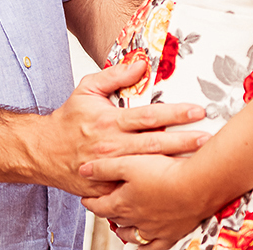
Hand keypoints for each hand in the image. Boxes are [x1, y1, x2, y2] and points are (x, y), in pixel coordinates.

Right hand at [33, 61, 207, 196]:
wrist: (44, 151)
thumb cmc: (69, 119)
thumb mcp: (87, 89)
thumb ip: (114, 76)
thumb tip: (141, 63)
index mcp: (109, 121)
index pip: (147, 117)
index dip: (174, 114)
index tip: (196, 111)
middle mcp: (111, 146)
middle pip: (154, 145)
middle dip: (184, 142)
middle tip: (208, 139)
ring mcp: (110, 170)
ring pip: (148, 168)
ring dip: (175, 166)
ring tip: (201, 163)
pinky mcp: (108, 188)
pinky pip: (133, 189)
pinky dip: (154, 188)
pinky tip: (175, 185)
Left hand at [80, 154, 205, 247]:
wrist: (197, 185)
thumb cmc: (164, 172)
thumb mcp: (127, 163)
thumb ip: (103, 169)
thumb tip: (82, 171)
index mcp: (122, 203)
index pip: (99, 207)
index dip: (91, 202)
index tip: (86, 198)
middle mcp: (135, 220)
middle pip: (115, 219)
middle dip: (107, 213)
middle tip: (103, 207)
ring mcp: (154, 230)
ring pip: (132, 235)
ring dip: (123, 230)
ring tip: (120, 224)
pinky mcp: (172, 234)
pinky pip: (154, 247)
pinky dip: (146, 247)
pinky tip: (144, 244)